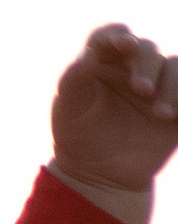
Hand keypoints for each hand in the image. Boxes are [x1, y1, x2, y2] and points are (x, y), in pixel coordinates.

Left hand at [51, 21, 177, 219]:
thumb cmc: (78, 139)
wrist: (99, 177)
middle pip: (146, 49)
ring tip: (160, 113)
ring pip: (174, 66)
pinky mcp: (174, 102)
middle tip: (141, 89)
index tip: (124, 45)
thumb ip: (72, 81)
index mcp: (103, 62)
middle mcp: (131, 67)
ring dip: (171, 84)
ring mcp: (155, 83)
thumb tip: (88, 56)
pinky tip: (172, 116)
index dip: (118, 36)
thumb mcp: (67, 112)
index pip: (110, 37)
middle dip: (147, 65)